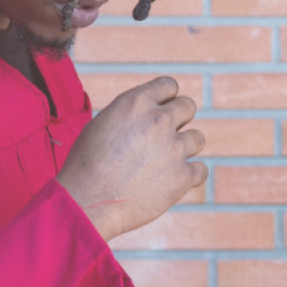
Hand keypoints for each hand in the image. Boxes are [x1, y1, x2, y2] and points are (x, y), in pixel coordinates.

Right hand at [56, 77, 207, 240]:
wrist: (87, 201)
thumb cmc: (86, 165)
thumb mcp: (102, 124)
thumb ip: (131, 115)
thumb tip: (147, 116)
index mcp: (137, 101)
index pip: (169, 85)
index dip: (165, 99)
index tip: (159, 112)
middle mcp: (159, 120)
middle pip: (188, 107)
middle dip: (178, 120)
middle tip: (161, 139)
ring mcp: (174, 148)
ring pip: (198, 138)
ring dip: (184, 148)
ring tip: (163, 163)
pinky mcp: (182, 176)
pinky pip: (201, 170)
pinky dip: (189, 176)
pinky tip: (171, 182)